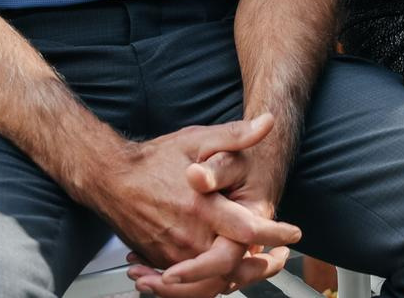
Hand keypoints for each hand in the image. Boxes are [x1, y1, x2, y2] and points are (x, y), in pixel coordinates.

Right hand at [128, 125, 290, 296]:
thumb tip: (267, 122)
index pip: (247, 230)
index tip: (292, 234)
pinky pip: (191, 283)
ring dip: (239, 278)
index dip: (274, 234)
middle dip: (262, 267)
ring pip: (213, 280)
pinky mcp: (162, 261)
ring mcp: (173, 253)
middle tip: (280, 258)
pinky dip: (211, 283)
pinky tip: (226, 274)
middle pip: (233, 265)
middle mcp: (188, 235)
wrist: (111, 179)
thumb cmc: (154, 160)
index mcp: (201, 207)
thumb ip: (235, 135)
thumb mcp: (197, 139)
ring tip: (260, 267)